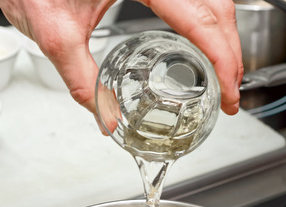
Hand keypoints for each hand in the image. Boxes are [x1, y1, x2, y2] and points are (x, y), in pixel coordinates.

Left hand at [0, 0, 242, 121]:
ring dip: (223, 33)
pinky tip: (203, 42)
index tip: (230, 92)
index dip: (222, 59)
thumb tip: (107, 117)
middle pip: (217, 4)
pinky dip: (207, 18)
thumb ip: (81, 79)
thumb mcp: (53, 33)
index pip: (199, 17)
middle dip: (232, 50)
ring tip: (224, 72)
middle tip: (232, 91)